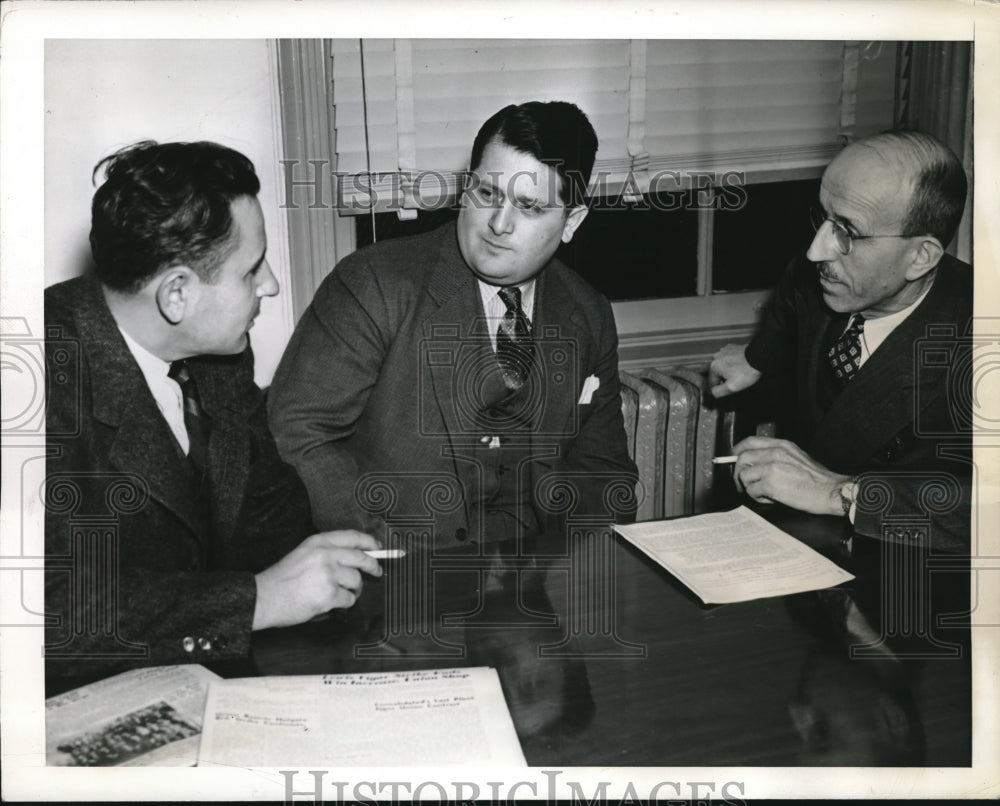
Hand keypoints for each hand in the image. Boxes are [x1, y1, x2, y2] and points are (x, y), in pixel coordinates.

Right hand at [252, 530, 382, 629]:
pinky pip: (349, 599)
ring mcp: (328, 574)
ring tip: (340, 593)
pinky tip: (331, 603)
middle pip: (361, 557)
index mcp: (318, 542)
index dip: (369, 541)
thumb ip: (326, 552)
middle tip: (377, 572)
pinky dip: (344, 604)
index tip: (377, 547)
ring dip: (353, 590)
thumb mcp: (302, 553)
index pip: (352, 536)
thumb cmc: (281, 579)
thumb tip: (354, 557)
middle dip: (373, 566)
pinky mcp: (329, 594)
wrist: (263, 597)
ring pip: (356, 581)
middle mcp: (325, 555)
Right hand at [709, 344, 761, 397]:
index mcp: (714, 366)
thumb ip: (718, 392)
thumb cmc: (747, 371)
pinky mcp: (731, 347)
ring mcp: (724, 351)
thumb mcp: (731, 387)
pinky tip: (740, 365)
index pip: (712, 382)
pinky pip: (729, 358)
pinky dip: (733, 362)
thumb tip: (712, 392)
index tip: (730, 387)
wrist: (758, 358)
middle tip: (737, 380)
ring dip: (729, 369)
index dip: (721, 387)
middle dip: (725, 377)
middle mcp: (716, 357)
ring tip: (740, 372)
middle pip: (717, 372)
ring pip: (723, 365)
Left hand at [731, 436, 851, 515]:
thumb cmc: (817, 479)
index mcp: (782, 445)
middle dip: (738, 473)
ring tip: (763, 493)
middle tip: (743, 484)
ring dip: (749, 487)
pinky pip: (751, 491)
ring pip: (744, 475)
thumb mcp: (797, 457)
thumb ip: (777, 456)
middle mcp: (775, 453)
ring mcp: (771, 467)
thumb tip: (757, 463)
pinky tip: (770, 499)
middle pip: (742, 458)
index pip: (750, 441)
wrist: (831, 491)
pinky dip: (757, 497)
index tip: (734, 459)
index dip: (738, 450)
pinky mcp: (770, 483)